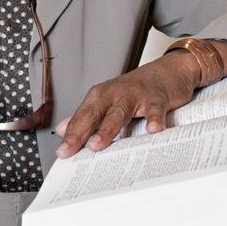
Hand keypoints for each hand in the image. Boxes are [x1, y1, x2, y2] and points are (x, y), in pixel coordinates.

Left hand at [54, 52, 200, 157]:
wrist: (164, 73)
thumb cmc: (133, 92)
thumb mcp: (107, 101)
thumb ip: (86, 116)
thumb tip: (62, 130)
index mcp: (100, 96)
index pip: (81, 117)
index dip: (70, 135)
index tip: (61, 152)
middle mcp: (114, 94)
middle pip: (94, 114)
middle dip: (80, 132)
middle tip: (70, 149)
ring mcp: (135, 96)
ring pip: (118, 112)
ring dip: (107, 128)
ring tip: (97, 144)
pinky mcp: (156, 99)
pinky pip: (154, 110)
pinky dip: (153, 120)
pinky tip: (152, 131)